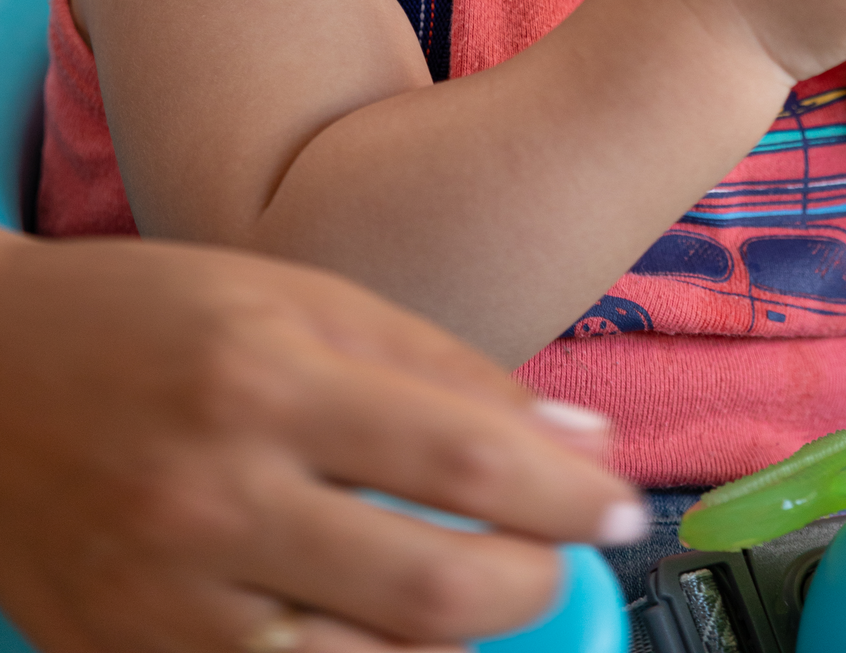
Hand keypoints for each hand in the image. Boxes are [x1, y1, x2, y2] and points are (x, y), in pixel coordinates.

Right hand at [0, 236, 642, 652]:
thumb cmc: (155, 315)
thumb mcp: (300, 299)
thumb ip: (439, 367)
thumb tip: (575, 439)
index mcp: (267, 378)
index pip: (463, 458)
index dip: (567, 496)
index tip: (619, 507)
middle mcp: (216, 496)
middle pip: (431, 587)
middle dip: (533, 584)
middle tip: (566, 558)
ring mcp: (167, 599)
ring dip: (458, 644)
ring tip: (483, 590)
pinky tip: (393, 636)